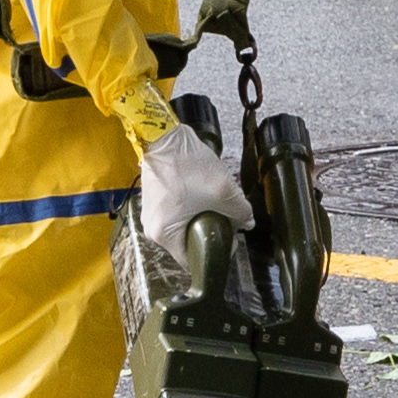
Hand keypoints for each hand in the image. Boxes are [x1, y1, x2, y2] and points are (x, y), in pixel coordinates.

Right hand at [136, 122, 254, 263]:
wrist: (165, 137)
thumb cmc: (186, 164)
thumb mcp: (223, 192)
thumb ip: (241, 212)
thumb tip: (247, 223)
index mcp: (163, 235)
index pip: (191, 260)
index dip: (213, 253)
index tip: (226, 241)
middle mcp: (151, 228)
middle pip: (187, 242)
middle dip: (207, 234)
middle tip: (223, 220)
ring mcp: (150, 213)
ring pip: (182, 227)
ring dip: (198, 219)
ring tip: (212, 204)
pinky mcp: (153, 200)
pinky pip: (175, 213)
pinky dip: (189, 208)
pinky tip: (200, 194)